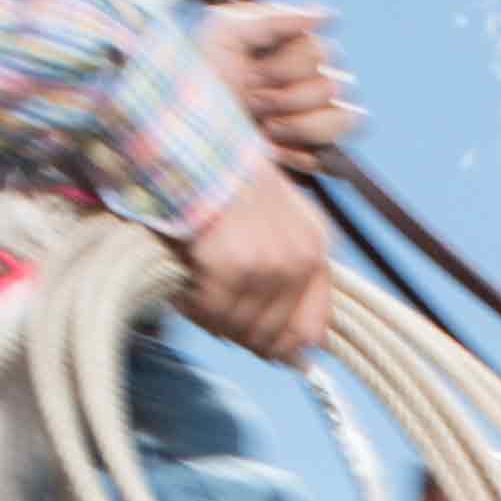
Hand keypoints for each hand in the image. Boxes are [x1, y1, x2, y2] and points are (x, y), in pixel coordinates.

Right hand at [178, 157, 336, 365]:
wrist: (192, 141)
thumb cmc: (226, 179)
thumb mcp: (276, 219)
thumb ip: (289, 279)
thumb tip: (294, 358)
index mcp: (316, 246)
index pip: (312, 330)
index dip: (285, 349)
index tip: (267, 354)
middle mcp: (300, 259)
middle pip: (273, 337)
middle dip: (240, 331)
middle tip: (213, 307)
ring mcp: (267, 265)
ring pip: (239, 328)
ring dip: (212, 316)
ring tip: (196, 285)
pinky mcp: (231, 268)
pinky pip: (210, 312)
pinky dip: (192, 305)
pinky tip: (184, 282)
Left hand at [204, 2, 361, 165]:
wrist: (188, 138)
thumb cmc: (196, 81)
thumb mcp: (223, 32)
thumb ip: (276, 18)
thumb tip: (329, 16)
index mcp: (286, 48)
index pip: (320, 51)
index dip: (286, 65)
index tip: (249, 73)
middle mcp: (305, 81)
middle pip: (334, 84)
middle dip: (286, 96)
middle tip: (251, 100)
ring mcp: (314, 120)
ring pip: (345, 117)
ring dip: (298, 125)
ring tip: (264, 127)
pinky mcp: (316, 155)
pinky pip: (334, 154)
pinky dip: (303, 153)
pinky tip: (273, 150)